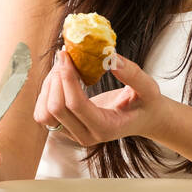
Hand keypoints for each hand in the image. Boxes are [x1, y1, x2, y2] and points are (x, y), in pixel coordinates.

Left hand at [33, 48, 167, 145]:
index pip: (75, 104)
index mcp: (105, 127)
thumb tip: (110, 57)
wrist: (143, 118)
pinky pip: (43, 114)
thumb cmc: (146, 103)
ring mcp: (73, 135)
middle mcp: (86, 135)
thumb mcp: (148, 88)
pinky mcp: (64, 129)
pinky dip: (46, 94)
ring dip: (48, 87)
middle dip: (55, 80)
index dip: (67, 78)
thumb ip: (132, 74)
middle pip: (55, 110)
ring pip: (44, 114)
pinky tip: (60, 79)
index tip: (66, 55)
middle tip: (64, 58)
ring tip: (62, 68)